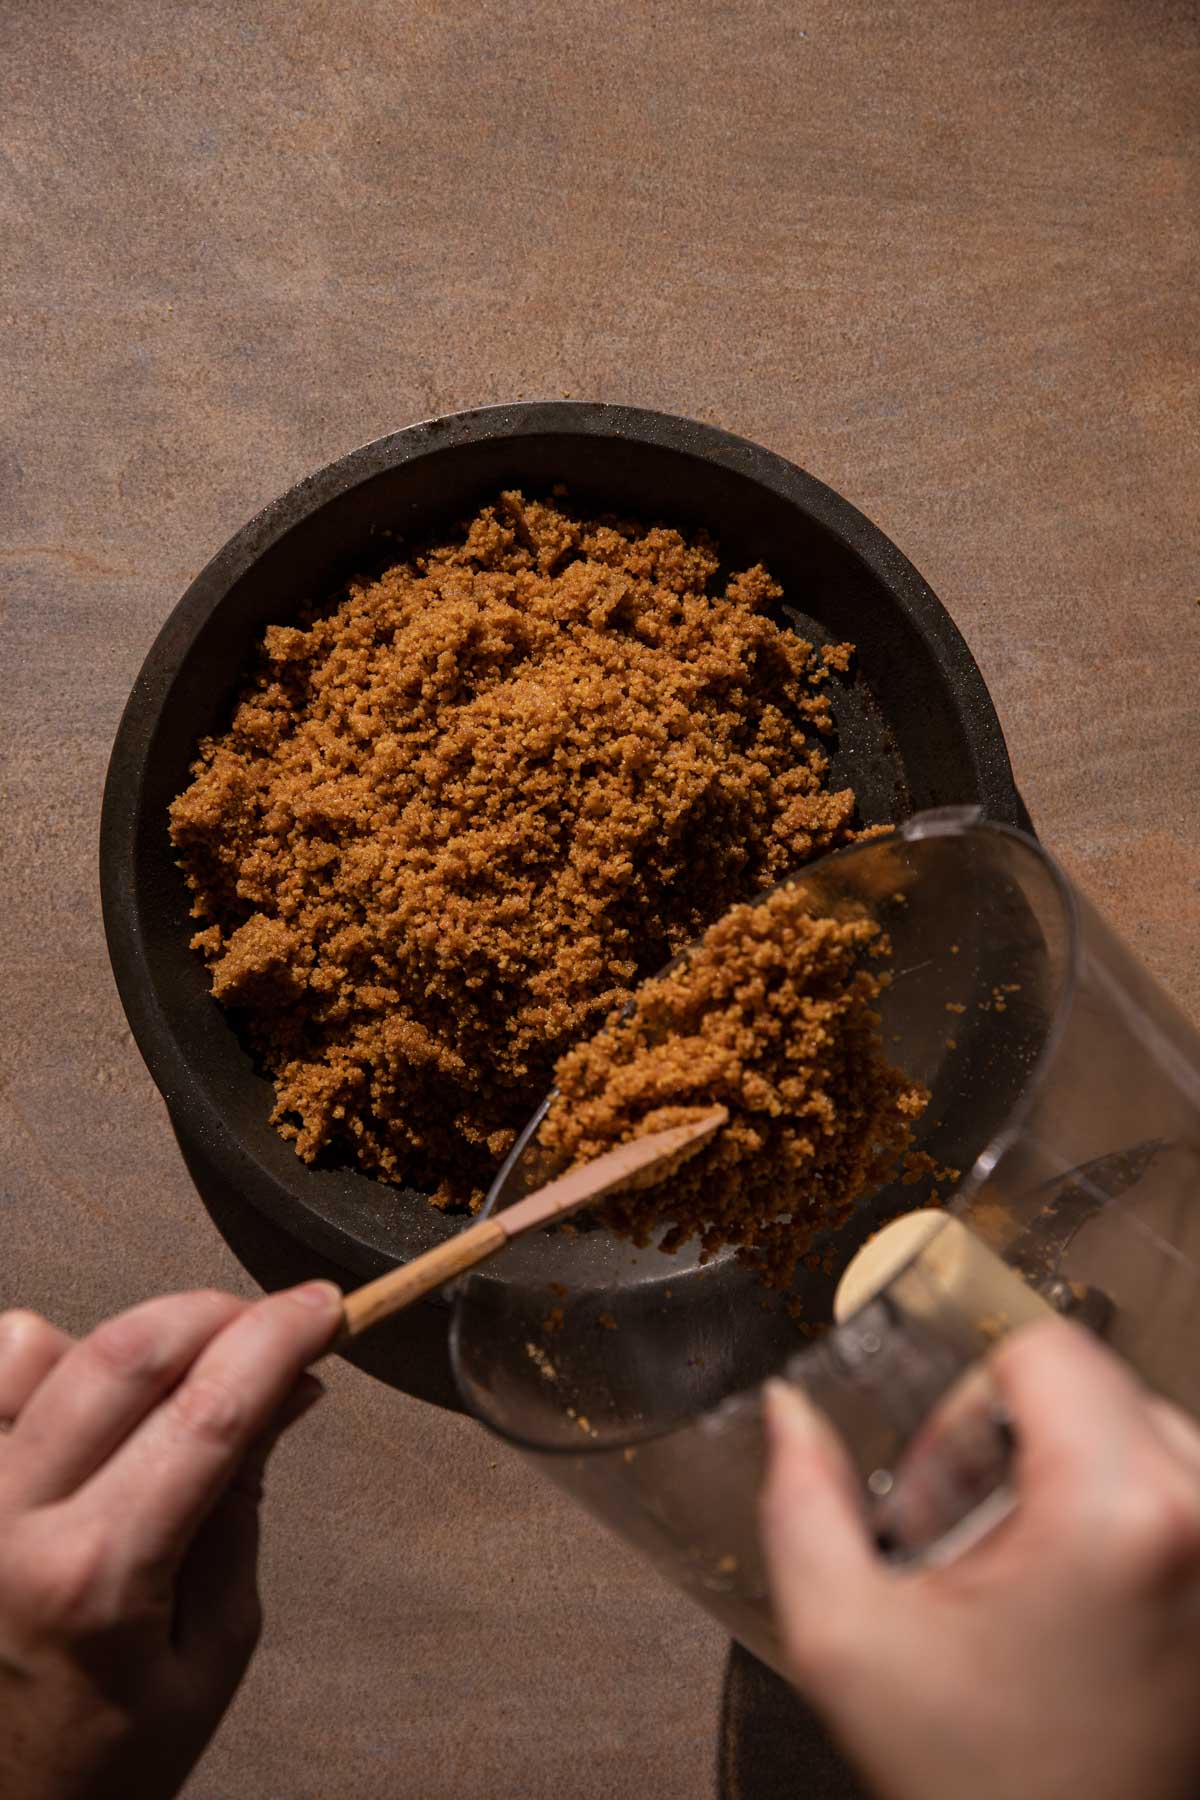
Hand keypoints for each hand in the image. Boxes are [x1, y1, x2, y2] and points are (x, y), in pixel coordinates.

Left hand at [0, 1281, 343, 1799]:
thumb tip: (286, 1387)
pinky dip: (40, 1362)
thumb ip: (241, 1508)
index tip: (323, 1309)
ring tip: (157, 1396)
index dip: (279, 1337)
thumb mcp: (213, 1649)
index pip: (210, 1411)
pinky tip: (79, 1411)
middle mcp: (8, 1527)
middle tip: (264, 1323)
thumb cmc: (107, 1755)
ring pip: (37, 1342)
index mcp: (98, 1580)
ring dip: (117, 1346)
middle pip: (125, 1352)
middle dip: (214, 1312)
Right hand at [760, 1319, 1199, 1799]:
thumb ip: (802, 1504)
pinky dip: (1105, 1502)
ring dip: (1056, 1465)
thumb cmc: (982, 1789)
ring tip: (1000, 1561)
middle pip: (1087, 1380)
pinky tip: (1052, 1583)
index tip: (931, 1472)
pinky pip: (1167, 1481)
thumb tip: (788, 1411)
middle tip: (951, 1529)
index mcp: (1117, 1512)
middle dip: (1003, 1436)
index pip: (1043, 1347)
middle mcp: (1198, 1517)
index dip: (964, 1397)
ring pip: (1128, 1424)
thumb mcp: (849, 1643)